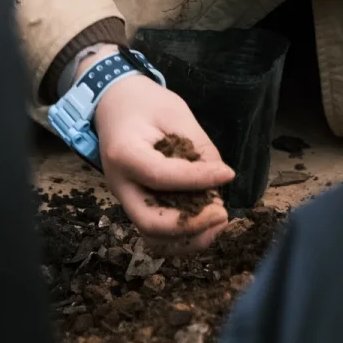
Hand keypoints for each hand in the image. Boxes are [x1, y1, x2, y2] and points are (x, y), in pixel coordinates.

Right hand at [92, 72, 234, 250]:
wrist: (114, 104)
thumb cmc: (145, 103)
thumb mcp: (175, 113)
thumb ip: (198, 147)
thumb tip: (220, 179)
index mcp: (125, 154)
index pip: (161, 176)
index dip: (198, 179)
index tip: (227, 173)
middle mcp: (120, 185)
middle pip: (150, 223)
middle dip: (191, 225)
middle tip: (222, 213)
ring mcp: (125, 199)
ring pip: (152, 238)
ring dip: (188, 239)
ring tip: (217, 223)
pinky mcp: (135, 204)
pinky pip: (156, 233)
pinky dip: (182, 236)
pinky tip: (205, 223)